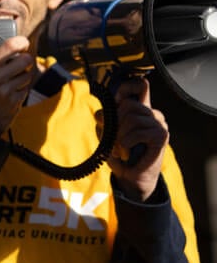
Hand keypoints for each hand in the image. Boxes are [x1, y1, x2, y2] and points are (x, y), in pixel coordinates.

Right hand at [0, 25, 33, 135]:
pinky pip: (27, 87)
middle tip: (20, 60)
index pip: (9, 47)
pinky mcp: (14, 101)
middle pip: (24, 60)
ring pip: (28, 74)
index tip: (22, 42)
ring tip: (14, 76)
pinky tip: (13, 88)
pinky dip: (23, 86)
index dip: (20, 41)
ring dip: (24, 73)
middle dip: (25, 59)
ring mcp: (6, 91)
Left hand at [103, 77, 165, 200]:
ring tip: (120, 148)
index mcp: (141, 109)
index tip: (115, 102)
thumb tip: (101, 114)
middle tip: (114, 139)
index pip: (140, 85)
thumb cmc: (120, 153)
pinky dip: (125, 144)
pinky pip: (136, 133)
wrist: (132, 177)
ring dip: (119, 136)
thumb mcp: (108, 133)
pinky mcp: (161, 136)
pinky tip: (126, 152)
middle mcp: (152, 113)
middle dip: (115, 122)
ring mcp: (159, 123)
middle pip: (127, 104)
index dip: (126, 88)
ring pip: (130, 118)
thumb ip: (106, 120)